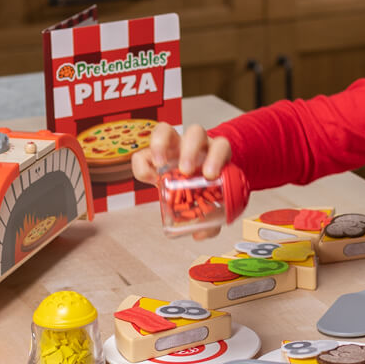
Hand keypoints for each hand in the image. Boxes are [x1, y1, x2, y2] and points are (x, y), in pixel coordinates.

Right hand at [131, 123, 232, 239]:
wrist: (193, 179)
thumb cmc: (205, 188)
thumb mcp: (213, 202)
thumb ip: (211, 219)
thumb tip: (200, 233)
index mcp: (215, 153)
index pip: (221, 145)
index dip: (217, 156)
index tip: (210, 175)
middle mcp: (194, 144)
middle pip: (195, 132)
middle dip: (190, 150)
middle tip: (186, 172)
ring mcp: (172, 145)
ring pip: (166, 130)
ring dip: (162, 146)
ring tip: (161, 168)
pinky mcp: (153, 154)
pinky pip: (143, 152)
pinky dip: (143, 164)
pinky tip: (149, 178)